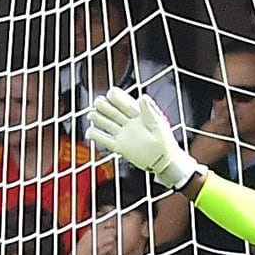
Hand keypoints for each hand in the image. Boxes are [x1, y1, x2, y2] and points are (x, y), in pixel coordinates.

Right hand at [86, 89, 200, 188]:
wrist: (165, 162)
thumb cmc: (165, 143)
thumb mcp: (159, 124)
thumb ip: (150, 111)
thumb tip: (142, 97)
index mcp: (139, 116)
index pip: (126, 104)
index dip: (118, 98)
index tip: (111, 92)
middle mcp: (130, 124)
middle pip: (114, 113)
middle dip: (105, 107)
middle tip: (97, 102)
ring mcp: (124, 135)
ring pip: (108, 125)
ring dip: (99, 119)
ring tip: (91, 114)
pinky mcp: (121, 146)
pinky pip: (106, 140)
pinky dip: (98, 136)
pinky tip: (89, 132)